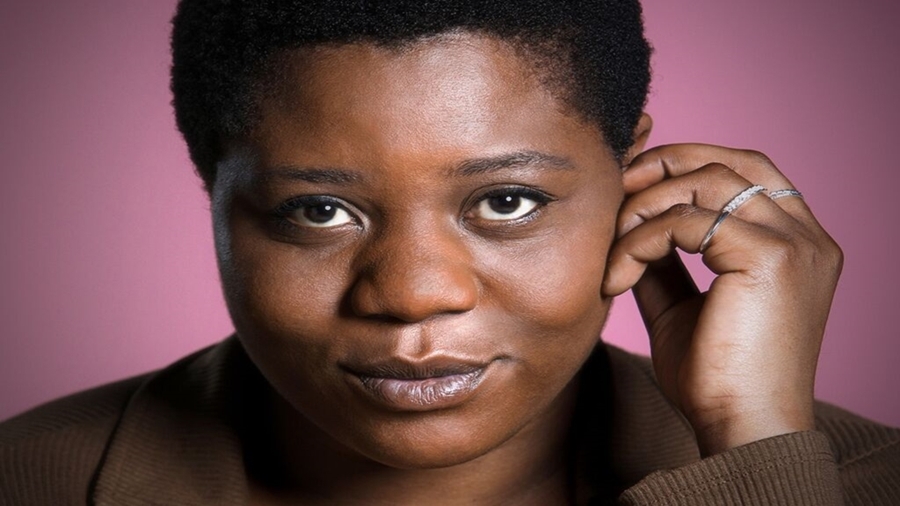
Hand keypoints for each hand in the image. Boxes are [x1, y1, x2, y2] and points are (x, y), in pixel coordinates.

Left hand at [602, 144, 843, 456]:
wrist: (740, 426)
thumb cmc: (714, 375)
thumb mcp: (681, 304)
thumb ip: (663, 260)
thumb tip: (627, 223)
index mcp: (797, 242)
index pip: (745, 169)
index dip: (685, 160)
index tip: (632, 179)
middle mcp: (807, 236)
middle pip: (730, 160)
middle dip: (664, 165)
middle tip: (615, 188)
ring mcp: (795, 243)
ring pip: (705, 182)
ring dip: (644, 207)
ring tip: (612, 250)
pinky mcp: (771, 257)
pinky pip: (687, 221)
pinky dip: (640, 242)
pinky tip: (616, 278)